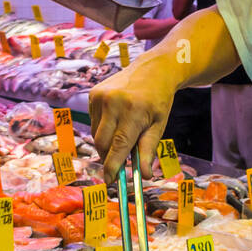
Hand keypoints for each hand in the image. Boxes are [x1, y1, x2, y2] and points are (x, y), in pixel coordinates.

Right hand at [89, 58, 174, 183]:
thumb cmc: (158, 100)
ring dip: (106, 142)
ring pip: (96, 134)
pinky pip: (93, 122)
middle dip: (108, 156)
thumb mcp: (158, 126)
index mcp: (133, 111)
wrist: (152, 69)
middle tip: (118, 163)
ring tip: (122, 134)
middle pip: (102, 143)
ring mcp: (100, 96)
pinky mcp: (93, 94)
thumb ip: (148, 150)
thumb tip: (145, 176)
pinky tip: (115, 120)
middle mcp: (113, 102)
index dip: (112, 166)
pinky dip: (102, 128)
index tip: (110, 181)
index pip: (118, 146)